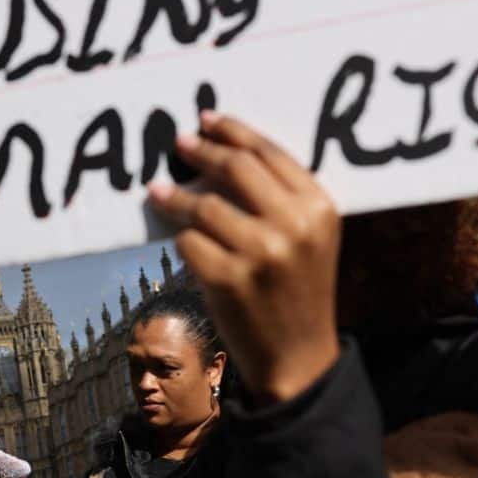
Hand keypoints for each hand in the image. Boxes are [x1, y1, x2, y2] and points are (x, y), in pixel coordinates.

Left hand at [147, 111, 341, 406]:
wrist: (298, 356)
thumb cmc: (297, 288)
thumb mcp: (310, 237)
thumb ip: (280, 196)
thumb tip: (222, 150)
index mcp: (319, 207)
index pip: (269, 153)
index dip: (233, 131)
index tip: (207, 120)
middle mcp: (294, 226)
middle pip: (235, 168)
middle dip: (201, 151)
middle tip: (179, 145)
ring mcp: (261, 254)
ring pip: (204, 204)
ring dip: (176, 197)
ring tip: (159, 192)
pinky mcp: (229, 280)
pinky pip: (188, 241)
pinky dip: (180, 237)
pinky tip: (177, 235)